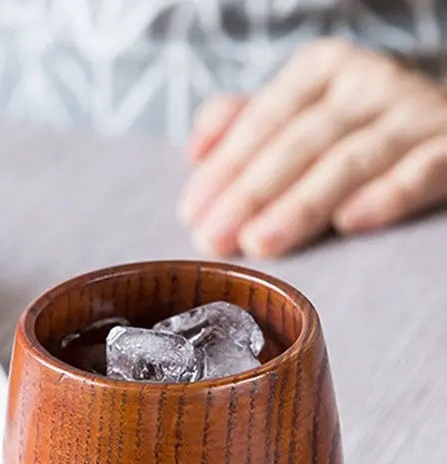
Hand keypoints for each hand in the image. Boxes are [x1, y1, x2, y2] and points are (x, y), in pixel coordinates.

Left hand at [179, 38, 446, 257]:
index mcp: (323, 71)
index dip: (225, 168)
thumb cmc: (355, 129)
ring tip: (261, 241)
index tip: (192, 213)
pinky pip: (422, 170)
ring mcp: (414, 114)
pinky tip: (350, 221)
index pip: (264, 120)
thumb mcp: (299, 115)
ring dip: (301, 203)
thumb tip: (196, 149)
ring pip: (350, 159)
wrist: (445, 127)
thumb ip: (246, 125)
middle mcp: (369, 83)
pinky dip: (388, 194)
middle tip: (214, 237)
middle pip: (300, 142)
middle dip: (251, 193)